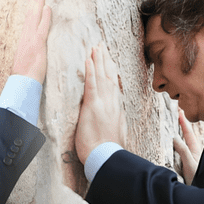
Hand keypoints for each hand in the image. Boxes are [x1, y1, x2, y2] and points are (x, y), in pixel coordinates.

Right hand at [11, 0, 51, 82]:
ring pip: (35, 15)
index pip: (30, 17)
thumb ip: (32, 50)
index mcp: (25, 38)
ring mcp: (31, 39)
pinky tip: (47, 7)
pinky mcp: (37, 45)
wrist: (22, 84)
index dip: (33, 4)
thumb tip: (35, 47)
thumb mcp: (28, 59)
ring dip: (38, 1)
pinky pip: (42, 28)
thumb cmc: (25, 75)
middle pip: (31, 11)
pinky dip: (44, 17)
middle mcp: (26, 36)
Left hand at [75, 42, 126, 163]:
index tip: (108, 59)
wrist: (106, 157)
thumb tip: (113, 117)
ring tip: (95, 47)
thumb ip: (112, 121)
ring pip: (101, 76)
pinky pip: (91, 85)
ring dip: (98, 60)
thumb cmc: (107, 150)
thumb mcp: (113, 132)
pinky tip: (88, 59)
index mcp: (115, 108)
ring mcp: (103, 103)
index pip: (112, 84)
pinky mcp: (93, 107)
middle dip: (104, 60)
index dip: (109, 70)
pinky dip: (90, 71)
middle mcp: (111, 102)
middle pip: (108, 76)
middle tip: (101, 46)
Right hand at [173, 108, 200, 184]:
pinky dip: (178, 146)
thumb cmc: (198, 179)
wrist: (201, 192)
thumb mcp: (189, 164)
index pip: (188, 134)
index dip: (184, 122)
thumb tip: (174, 137)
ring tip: (176, 125)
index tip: (180, 111)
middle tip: (178, 113)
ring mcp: (190, 160)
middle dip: (183, 125)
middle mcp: (193, 154)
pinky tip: (174, 145)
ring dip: (181, 135)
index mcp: (195, 151)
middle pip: (187, 137)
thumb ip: (182, 151)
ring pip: (185, 144)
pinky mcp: (187, 166)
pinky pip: (181, 152)